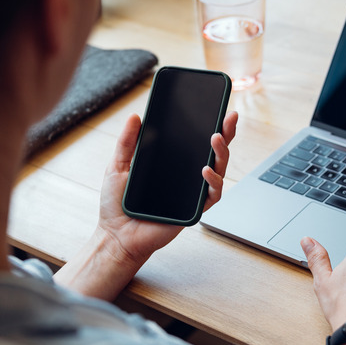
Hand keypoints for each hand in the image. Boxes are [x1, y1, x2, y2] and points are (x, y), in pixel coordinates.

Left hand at [96, 111, 237, 262]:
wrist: (117, 235)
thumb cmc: (118, 204)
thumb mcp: (118, 165)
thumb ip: (127, 142)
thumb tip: (135, 116)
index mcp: (173, 163)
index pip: (196, 141)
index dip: (211, 126)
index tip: (218, 109)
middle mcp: (187, 176)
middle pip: (214, 152)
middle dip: (226, 133)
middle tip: (228, 118)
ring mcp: (193, 193)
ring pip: (218, 170)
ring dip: (221, 153)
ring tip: (215, 138)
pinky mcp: (194, 210)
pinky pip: (212, 195)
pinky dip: (212, 181)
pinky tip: (205, 170)